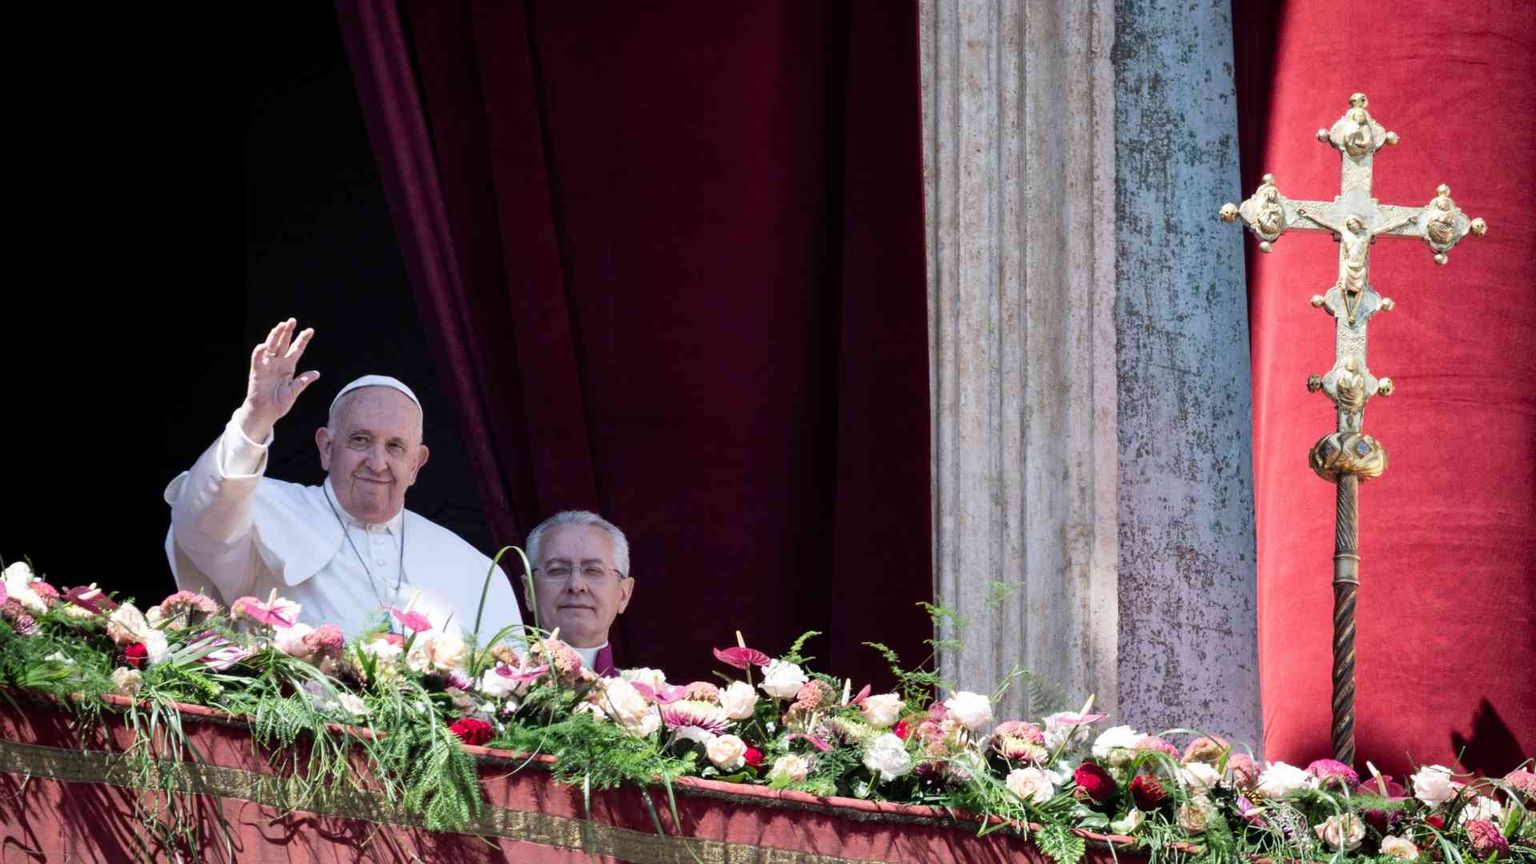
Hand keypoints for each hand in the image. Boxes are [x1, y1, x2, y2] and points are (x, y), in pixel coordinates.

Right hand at [235, 318, 318, 441]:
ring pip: (271, 346)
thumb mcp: (294, 391)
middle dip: (287, 332)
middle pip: (283, 344)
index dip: (302, 340)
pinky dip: (260, 351)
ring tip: (281, 326)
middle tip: (292, 320)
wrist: (265, 413)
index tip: (310, 330)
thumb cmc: (279, 403)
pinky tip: (265, 344)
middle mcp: (278, 363)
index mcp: (288, 367)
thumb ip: (303, 381)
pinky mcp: (257, 371)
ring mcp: (267, 366)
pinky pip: (257, 358)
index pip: (296, 349)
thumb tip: (317, 373)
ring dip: (275, 336)